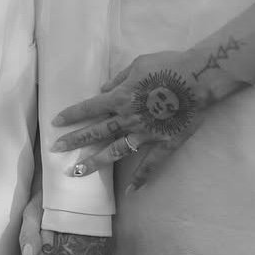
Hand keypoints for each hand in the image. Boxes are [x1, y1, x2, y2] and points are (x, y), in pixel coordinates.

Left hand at [52, 48, 227, 190]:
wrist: (198, 79)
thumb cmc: (168, 65)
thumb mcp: (139, 63)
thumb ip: (120, 78)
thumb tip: (103, 89)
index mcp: (121, 97)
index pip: (89, 107)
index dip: (71, 115)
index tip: (55, 122)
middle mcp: (128, 118)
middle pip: (96, 131)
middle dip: (75, 140)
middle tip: (55, 149)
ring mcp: (145, 134)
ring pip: (115, 151)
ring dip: (95, 162)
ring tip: (77, 172)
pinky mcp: (164, 144)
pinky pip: (150, 164)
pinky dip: (141, 178)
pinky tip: (132, 191)